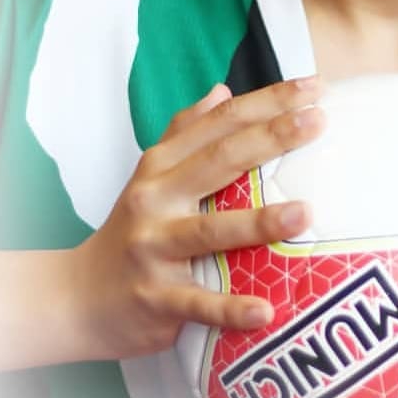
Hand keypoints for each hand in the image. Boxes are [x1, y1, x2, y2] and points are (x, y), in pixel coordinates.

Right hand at [70, 76, 325, 361]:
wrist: (79, 298)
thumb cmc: (132, 230)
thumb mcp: (151, 175)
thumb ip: (186, 132)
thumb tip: (223, 90)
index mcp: (161, 165)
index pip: (219, 123)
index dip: (267, 101)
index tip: (314, 86)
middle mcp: (155, 199)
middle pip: (218, 160)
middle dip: (270, 138)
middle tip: (318, 121)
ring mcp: (154, 248)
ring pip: (210, 231)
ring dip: (259, 222)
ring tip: (305, 214)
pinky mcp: (155, 298)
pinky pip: (199, 304)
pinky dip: (231, 309)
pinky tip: (266, 311)